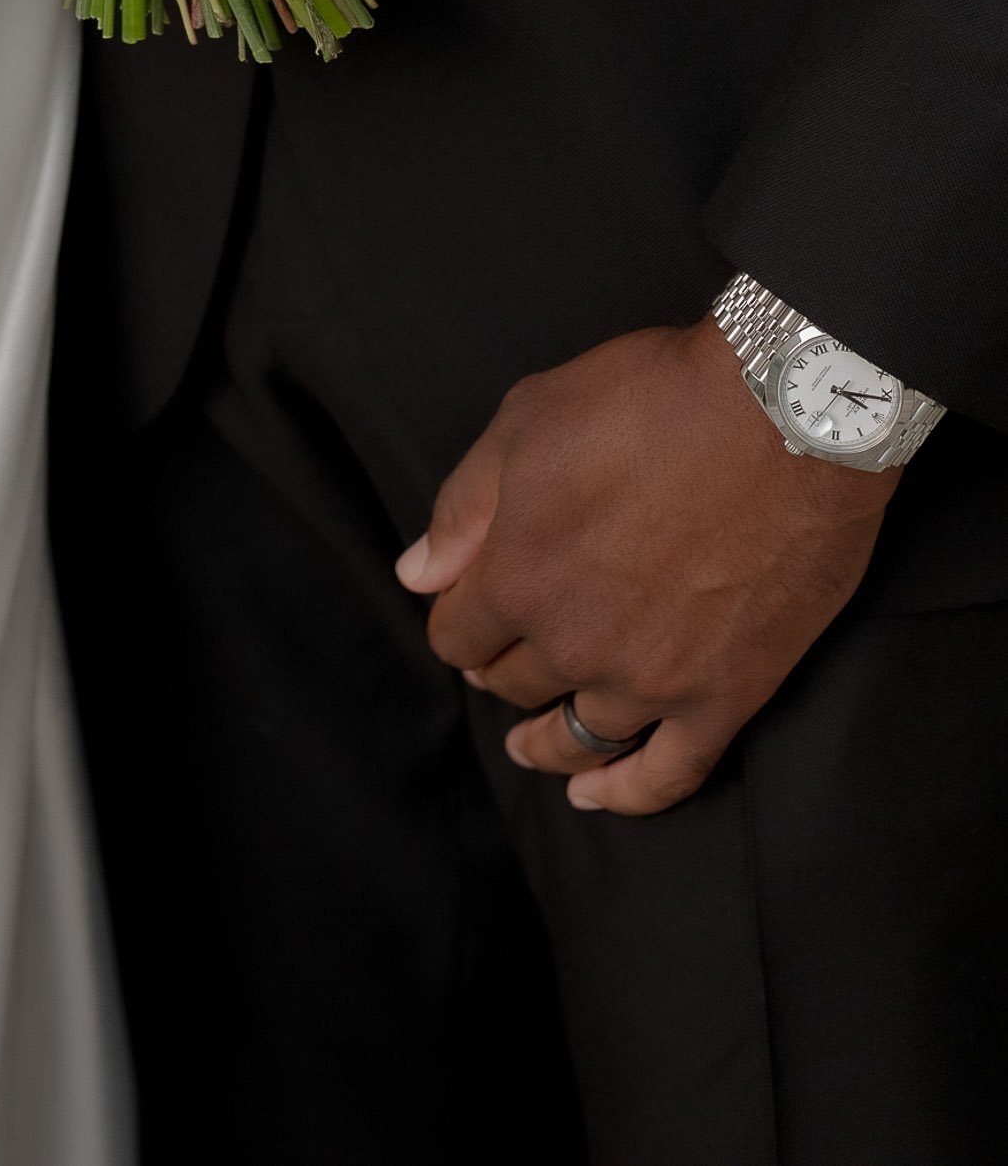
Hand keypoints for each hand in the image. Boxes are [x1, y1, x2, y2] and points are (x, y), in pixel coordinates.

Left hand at [397, 317, 893, 815]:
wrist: (782, 416)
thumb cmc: (649, 402)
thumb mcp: (527, 420)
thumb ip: (464, 506)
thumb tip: (417, 574)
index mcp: (517, 576)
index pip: (458, 632)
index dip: (456, 621)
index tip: (463, 612)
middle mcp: (574, 642)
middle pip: (515, 683)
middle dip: (501, 669)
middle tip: (505, 659)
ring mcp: (652, 679)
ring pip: (579, 735)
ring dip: (546, 743)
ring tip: (531, 746)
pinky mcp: (726, 698)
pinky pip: (669, 775)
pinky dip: (627, 795)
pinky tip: (597, 795)